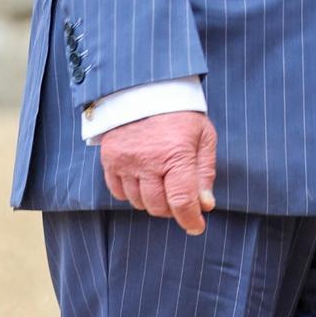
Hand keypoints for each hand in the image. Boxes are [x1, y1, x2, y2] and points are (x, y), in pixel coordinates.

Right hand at [98, 111, 217, 232]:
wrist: (146, 89)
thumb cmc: (181, 114)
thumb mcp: (204, 136)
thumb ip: (205, 172)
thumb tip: (205, 205)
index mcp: (175, 154)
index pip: (181, 200)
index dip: (190, 219)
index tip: (196, 227)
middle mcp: (148, 161)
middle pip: (158, 207)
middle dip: (173, 209)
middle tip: (180, 199)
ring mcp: (126, 161)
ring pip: (138, 203)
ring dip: (153, 201)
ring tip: (162, 183)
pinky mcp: (109, 160)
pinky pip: (119, 193)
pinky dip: (132, 194)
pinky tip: (143, 180)